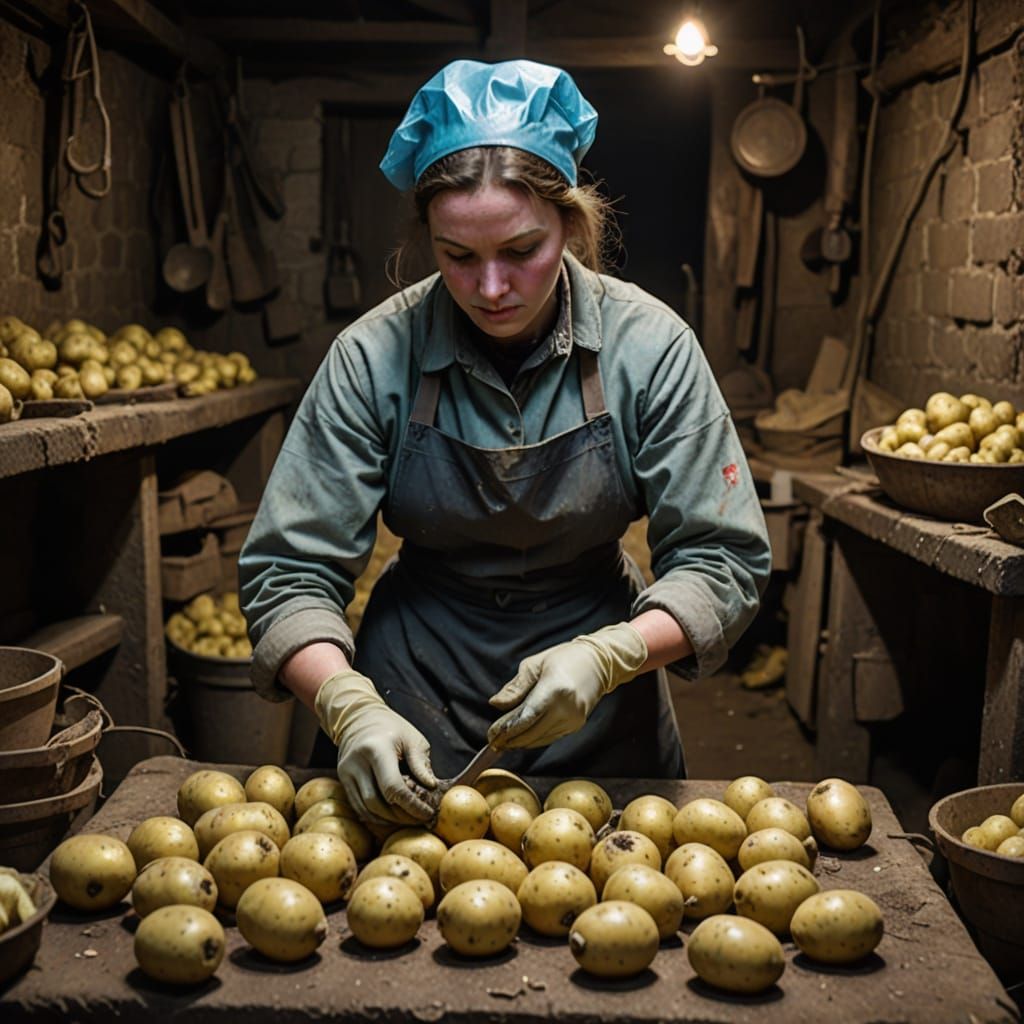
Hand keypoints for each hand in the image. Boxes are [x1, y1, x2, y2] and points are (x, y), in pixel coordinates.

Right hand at [314, 670, 436, 824]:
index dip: (412, 805)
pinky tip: (391, 816)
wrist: (359, 717)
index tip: (427, 813)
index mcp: (377, 749)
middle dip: (400, 816)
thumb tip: (432, 788)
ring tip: (408, 820)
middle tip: (419, 820)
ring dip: (388, 820)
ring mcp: (346, 772)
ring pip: (366, 809)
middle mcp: (357, 762)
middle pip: (377, 803)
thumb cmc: (391, 727)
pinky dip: (375, 816)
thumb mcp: (412, 738)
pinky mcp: (342, 779)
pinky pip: (358, 806)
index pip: (393, 787)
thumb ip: (420, 764)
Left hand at [486, 622, 647, 749]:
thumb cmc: (564, 658)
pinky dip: (534, 739)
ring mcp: (573, 719)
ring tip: (503, 742)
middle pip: (531, 732)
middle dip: (510, 739)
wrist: (599, 663)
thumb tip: (495, 704)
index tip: (492, 734)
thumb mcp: (534, 665)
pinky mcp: (576, 725)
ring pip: (540, 739)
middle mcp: (566, 707)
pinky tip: (522, 737)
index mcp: (554, 689)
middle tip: (493, 742)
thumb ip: (515, 688)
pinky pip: (550, 737)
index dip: (507, 729)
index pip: (526, 717)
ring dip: (520, 742)